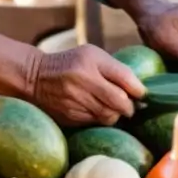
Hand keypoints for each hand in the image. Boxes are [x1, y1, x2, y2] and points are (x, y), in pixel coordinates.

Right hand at [31, 44, 145, 126]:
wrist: (36, 77)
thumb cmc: (71, 63)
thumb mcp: (91, 55)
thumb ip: (114, 69)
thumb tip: (139, 91)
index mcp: (91, 60)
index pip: (125, 78)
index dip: (139, 90)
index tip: (142, 94)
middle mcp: (83, 79)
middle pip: (120, 101)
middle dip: (130, 107)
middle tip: (130, 106)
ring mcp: (75, 99)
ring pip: (109, 115)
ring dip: (116, 114)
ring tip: (114, 109)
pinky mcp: (70, 116)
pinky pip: (95, 122)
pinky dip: (101, 119)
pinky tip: (97, 111)